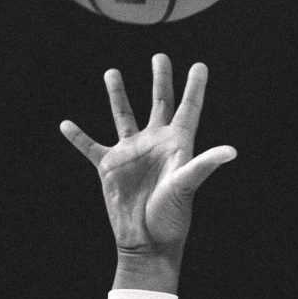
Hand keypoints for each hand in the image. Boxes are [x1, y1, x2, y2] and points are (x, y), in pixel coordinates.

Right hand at [59, 54, 237, 267]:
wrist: (146, 241)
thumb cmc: (172, 216)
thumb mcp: (187, 186)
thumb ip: (204, 164)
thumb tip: (231, 151)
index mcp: (177, 144)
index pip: (188, 108)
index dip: (195, 87)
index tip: (200, 65)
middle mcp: (154, 143)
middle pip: (159, 103)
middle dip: (160, 80)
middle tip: (159, 57)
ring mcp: (131, 153)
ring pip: (123, 115)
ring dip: (117, 94)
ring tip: (112, 72)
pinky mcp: (109, 167)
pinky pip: (90, 146)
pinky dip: (77, 136)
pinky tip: (66, 124)